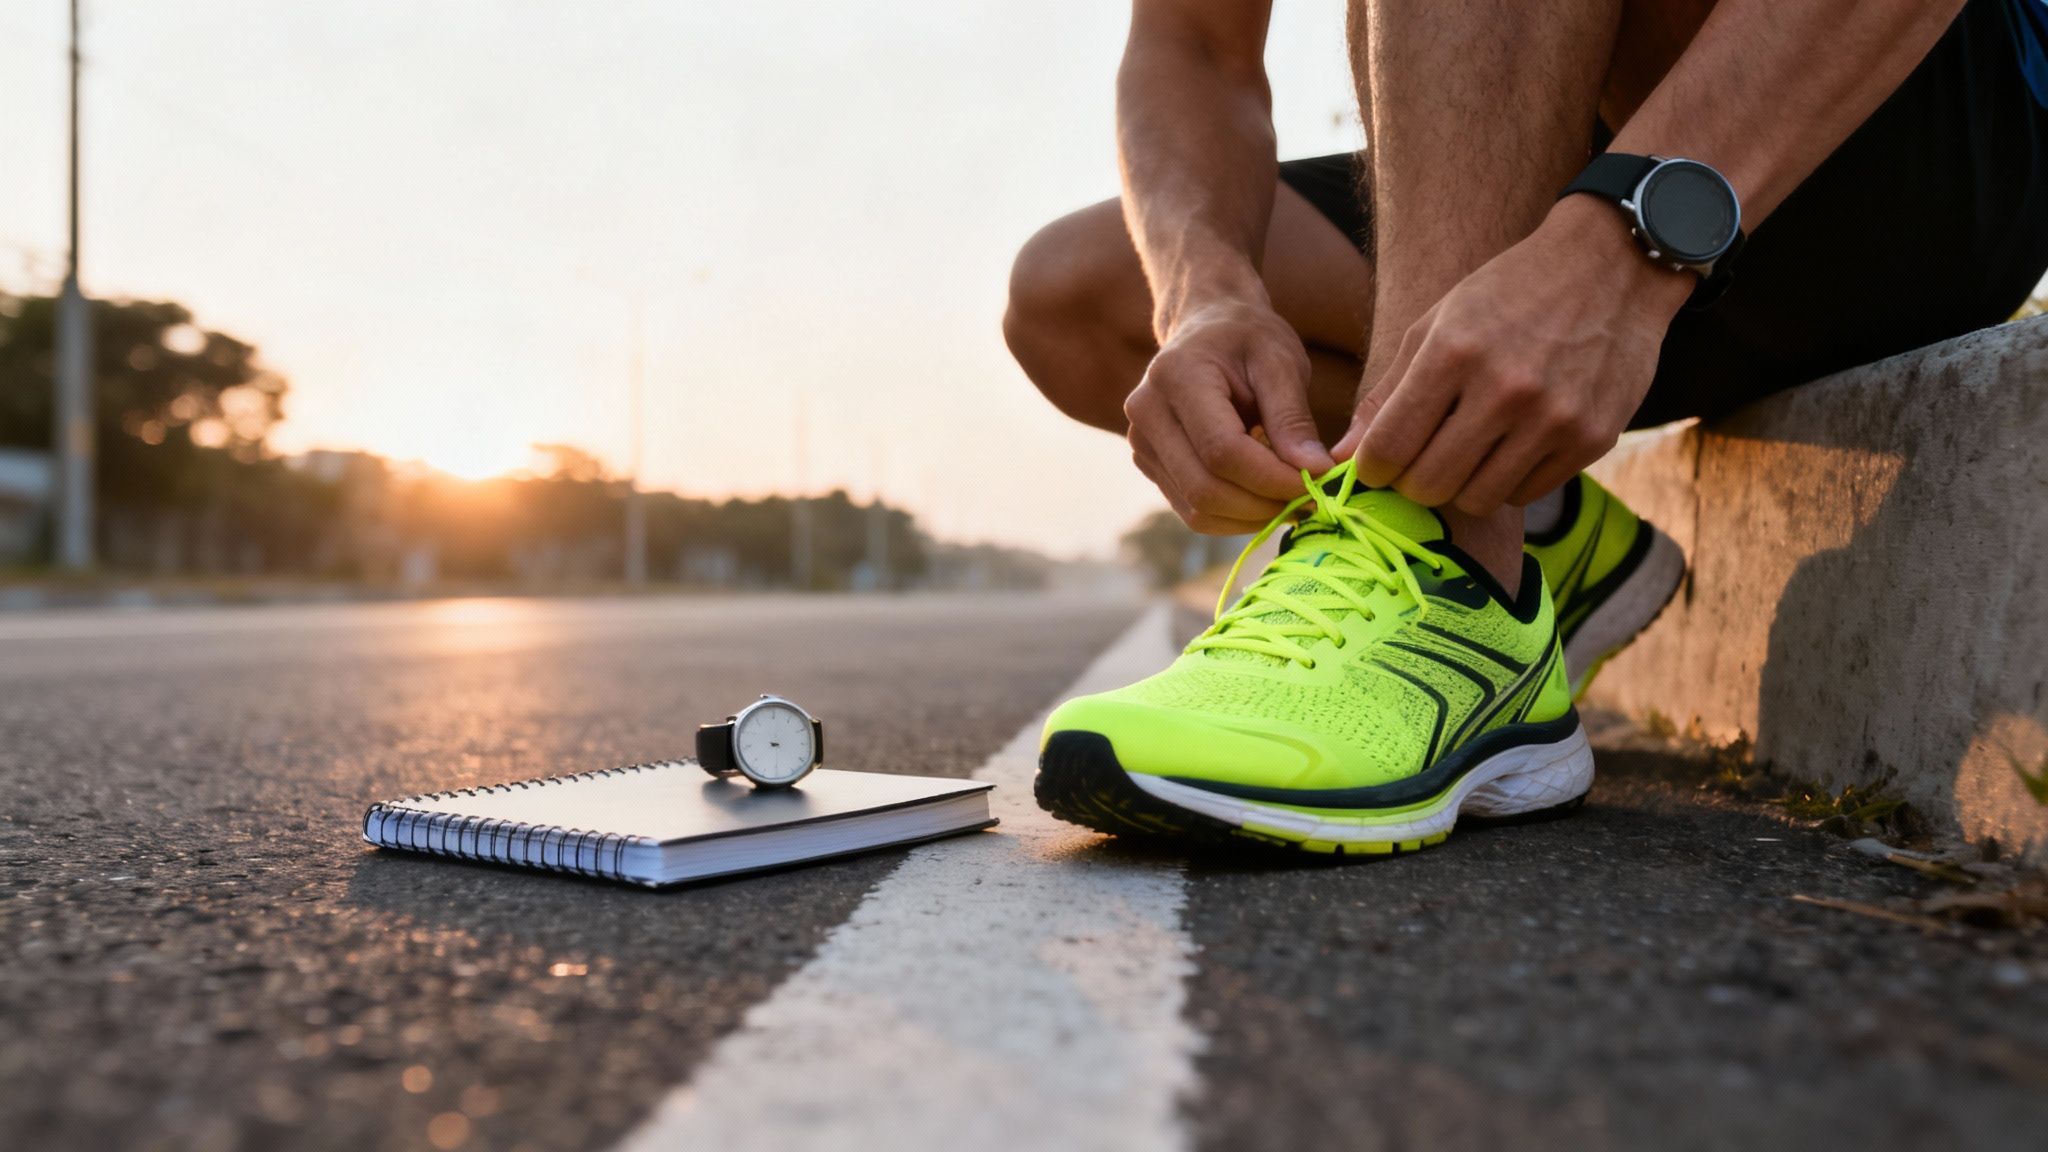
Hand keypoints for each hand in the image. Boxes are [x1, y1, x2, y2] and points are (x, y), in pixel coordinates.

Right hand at [1126, 301, 1334, 533]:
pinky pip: (1192, 511)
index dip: (1272, 478)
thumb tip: (1316, 472)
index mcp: (1176, 377)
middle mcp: (1147, 414)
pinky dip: (1234, 516)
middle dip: (1264, 505)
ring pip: (1197, 510)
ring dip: (1251, 518)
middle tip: (1310, 500)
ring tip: (1291, 499)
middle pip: (1204, 489)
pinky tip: (1263, 497)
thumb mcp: (1280, 362)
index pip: (1222, 451)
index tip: (1317, 483)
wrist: (1206, 327)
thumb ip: (1293, 418)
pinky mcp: (1149, 466)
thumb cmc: (1248, 339)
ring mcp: (1141, 444)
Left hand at [1333, 198, 1693, 515]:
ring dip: (1461, 485)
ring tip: (1468, 451)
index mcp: (1454, 353)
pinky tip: (1511, 446)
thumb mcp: (1438, 324)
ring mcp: (1553, 418)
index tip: (1375, 466)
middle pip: (1429, 484)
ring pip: (1477, 499)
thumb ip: (1388, 392)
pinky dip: (1507, 481)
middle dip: (1413, 482)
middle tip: (1420, 462)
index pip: (1389, 446)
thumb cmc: (1509, 294)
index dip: (1372, 468)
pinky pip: (1525, 495)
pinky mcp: (1591, 439)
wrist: (1611, 268)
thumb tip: (1341, 456)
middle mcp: (1504, 390)